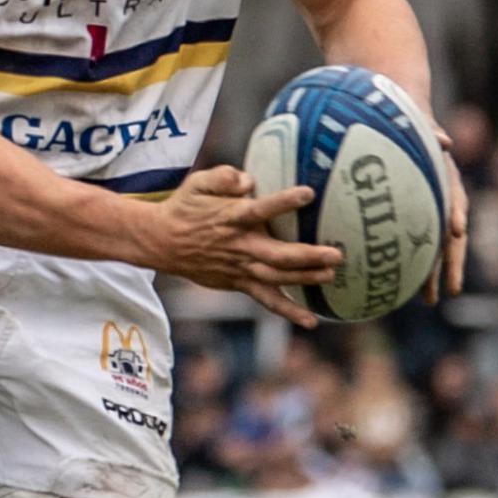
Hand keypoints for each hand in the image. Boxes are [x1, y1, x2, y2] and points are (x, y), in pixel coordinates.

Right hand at [144, 165, 341, 328]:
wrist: (162, 242)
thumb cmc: (185, 207)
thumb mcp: (198, 183)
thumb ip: (223, 177)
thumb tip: (249, 180)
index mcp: (232, 218)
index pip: (261, 209)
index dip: (283, 202)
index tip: (308, 193)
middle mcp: (239, 246)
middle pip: (277, 255)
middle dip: (308, 255)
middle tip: (335, 254)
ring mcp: (240, 268)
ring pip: (277, 278)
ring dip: (304, 278)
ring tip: (330, 275)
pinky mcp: (239, 283)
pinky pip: (267, 299)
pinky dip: (288, 311)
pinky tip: (311, 321)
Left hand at [425, 134, 468, 304]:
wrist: (410, 131)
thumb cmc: (416, 130)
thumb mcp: (423, 127)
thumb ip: (433, 133)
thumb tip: (445, 140)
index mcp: (448, 180)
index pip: (456, 199)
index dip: (457, 214)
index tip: (456, 231)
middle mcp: (445, 203)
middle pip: (452, 238)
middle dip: (452, 264)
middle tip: (452, 291)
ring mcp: (432, 215)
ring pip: (436, 249)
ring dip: (434, 274)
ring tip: (429, 300)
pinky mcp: (418, 222)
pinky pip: (417, 246)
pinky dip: (414, 264)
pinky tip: (404, 285)